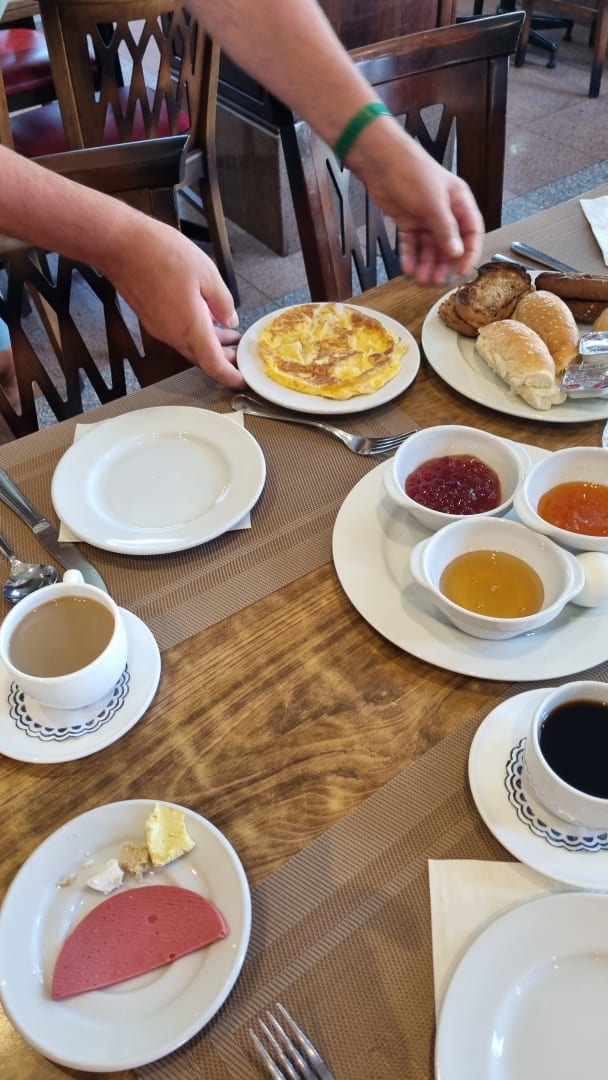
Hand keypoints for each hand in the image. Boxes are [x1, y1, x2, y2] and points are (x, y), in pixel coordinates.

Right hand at [105, 216, 245, 387]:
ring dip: (210, 344)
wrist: (121, 246)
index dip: (230, 376)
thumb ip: (222, 301)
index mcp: (190, 327)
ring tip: (228, 333)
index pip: (214, 365)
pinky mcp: (152, 321)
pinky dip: (195, 334)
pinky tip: (204, 318)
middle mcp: (173, 335)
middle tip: (240, 350)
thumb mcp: (206, 273)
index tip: (243, 379)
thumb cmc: (161, 254)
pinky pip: (178, 336)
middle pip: (202, 358)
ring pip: (190, 347)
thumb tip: (231, 319)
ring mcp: (160, 329)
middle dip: (224, 359)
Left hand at [347, 121, 484, 284]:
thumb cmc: (411, 171)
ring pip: (430, 247)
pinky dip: (410, 256)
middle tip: (437, 280)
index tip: (462, 270)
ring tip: (421, 279)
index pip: (471, 232)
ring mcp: (426, 217)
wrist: (381, 162)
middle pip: (449, 244)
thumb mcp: (433, 202)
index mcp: (459, 202)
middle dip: (444, 263)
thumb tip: (457, 253)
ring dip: (426, 263)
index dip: (469, 253)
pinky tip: (408, 268)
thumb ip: (446, 229)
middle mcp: (445, 211)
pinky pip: (412, 244)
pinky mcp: (408, 221)